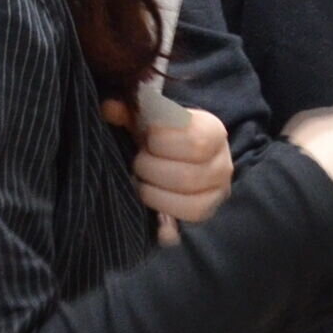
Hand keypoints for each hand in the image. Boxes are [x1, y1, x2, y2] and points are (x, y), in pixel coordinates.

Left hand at [104, 99, 232, 238]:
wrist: (179, 156)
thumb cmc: (162, 135)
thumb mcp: (148, 120)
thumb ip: (130, 114)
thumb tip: (109, 109)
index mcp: (213, 132)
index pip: (195, 140)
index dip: (162, 140)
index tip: (147, 136)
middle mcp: (222, 164)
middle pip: (188, 176)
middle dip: (152, 169)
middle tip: (138, 162)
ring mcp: (217, 193)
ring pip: (189, 204)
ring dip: (154, 192)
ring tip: (141, 181)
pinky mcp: (205, 214)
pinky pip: (187, 223)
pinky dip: (163, 216)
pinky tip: (149, 203)